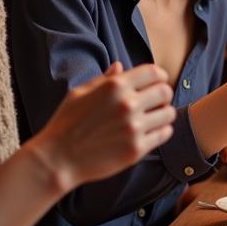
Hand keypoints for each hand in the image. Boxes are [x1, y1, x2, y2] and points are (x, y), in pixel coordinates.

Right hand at [39, 63, 175, 189]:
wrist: (57, 159)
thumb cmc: (66, 123)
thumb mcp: (79, 94)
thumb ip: (104, 79)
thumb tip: (119, 66)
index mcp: (114, 86)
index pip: (154, 72)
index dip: (159, 76)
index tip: (156, 83)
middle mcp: (127, 104)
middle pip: (166, 92)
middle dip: (163, 95)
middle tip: (155, 103)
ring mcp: (134, 127)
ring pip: (169, 113)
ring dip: (163, 114)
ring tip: (152, 118)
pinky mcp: (137, 148)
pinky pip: (165, 133)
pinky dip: (161, 131)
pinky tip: (150, 132)